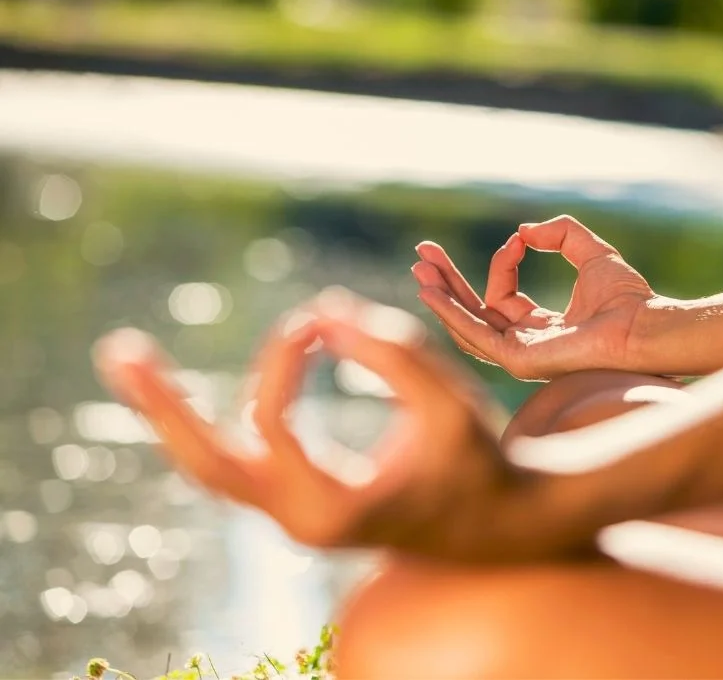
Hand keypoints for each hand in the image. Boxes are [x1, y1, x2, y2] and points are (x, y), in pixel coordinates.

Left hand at [92, 289, 578, 560]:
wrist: (491, 523)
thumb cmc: (473, 461)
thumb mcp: (447, 402)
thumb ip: (394, 352)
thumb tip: (325, 311)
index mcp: (332, 509)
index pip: (273, 422)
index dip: (286, 359)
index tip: (319, 321)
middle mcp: (300, 520)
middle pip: (209, 464)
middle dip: (163, 406)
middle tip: (119, 350)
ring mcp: (294, 514)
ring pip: (213, 467)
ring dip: (173, 414)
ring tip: (129, 360)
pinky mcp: (299, 499)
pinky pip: (237, 460)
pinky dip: (211, 421)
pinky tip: (180, 389)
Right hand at [412, 215, 658, 379]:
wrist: (644, 324)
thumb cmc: (627, 297)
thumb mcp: (591, 252)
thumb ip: (561, 234)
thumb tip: (525, 231)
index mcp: (541, 327)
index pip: (503, 295)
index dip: (503, 262)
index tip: (518, 239)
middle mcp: (526, 345)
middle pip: (474, 313)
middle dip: (447, 283)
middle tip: (422, 254)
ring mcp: (520, 357)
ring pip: (468, 326)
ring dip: (441, 297)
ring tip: (419, 268)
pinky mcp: (519, 361)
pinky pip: (476, 336)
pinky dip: (451, 313)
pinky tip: (431, 292)